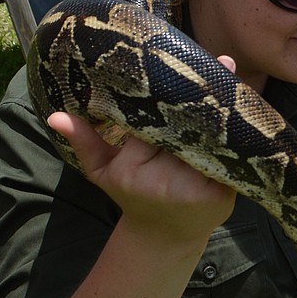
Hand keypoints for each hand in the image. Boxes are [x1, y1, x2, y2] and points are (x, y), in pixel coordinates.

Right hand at [47, 55, 237, 243]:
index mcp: (132, 167)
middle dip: (201, 97)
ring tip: (230, 76)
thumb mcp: (103, 172)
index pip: (151, 121)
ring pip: (210, 139)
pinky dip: (235, 136)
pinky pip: (229, 156)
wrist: (166, 236)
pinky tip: (240, 112)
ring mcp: (195, 187)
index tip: (176, 64)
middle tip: (220, 61)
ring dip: (222, 112)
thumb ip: (85, 142)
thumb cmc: (133, 195)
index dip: (167, 93)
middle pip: (186, 127)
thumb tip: (56, 116)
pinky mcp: (222, 194)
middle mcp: (164, 178)